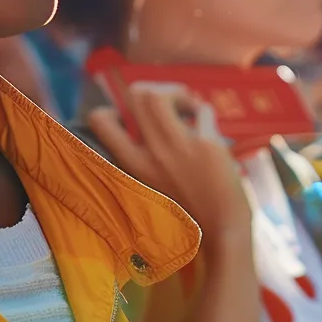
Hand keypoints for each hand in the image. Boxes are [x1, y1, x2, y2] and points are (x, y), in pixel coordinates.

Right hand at [88, 86, 251, 241]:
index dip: (114, 106)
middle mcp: (150, 152)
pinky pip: (202, 109)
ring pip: (163, 94)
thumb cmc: (189, 212)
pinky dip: (204, 110)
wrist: (221, 232)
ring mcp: (177, 147)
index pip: (99, 120)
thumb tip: (145, 126)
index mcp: (133, 164)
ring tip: (189, 106)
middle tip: (170, 102)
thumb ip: (145, 158)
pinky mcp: (206, 144)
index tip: (132, 113)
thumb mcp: (152, 185)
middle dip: (153, 88)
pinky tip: (209, 124)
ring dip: (178, 92)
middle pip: (137, 94)